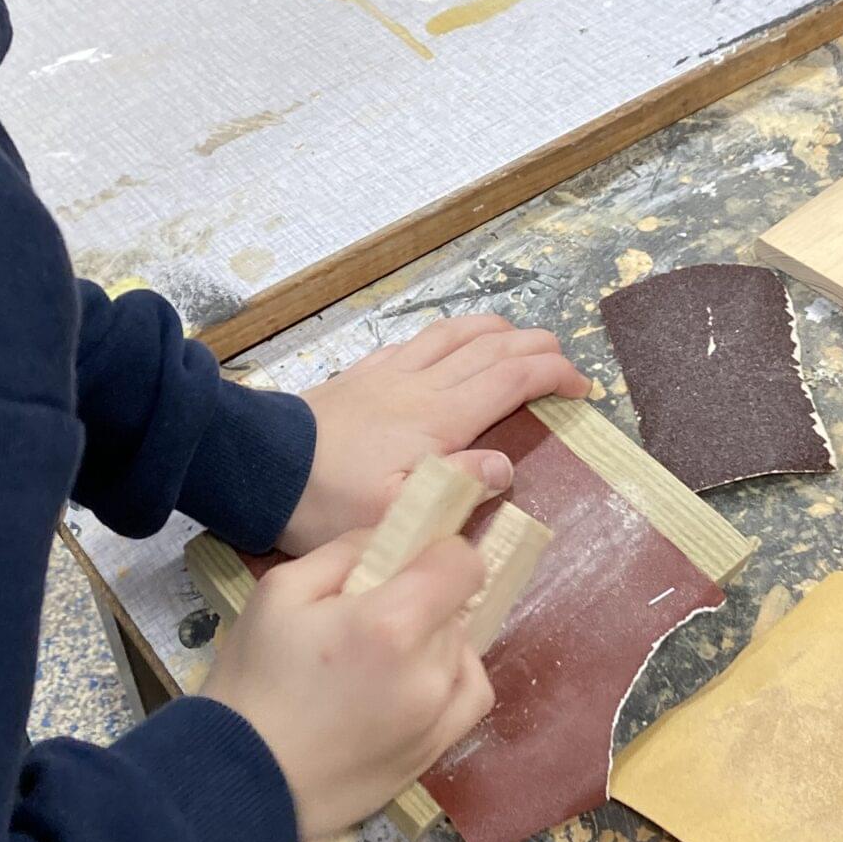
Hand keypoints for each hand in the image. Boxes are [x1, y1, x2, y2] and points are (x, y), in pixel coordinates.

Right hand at [203, 530, 493, 838]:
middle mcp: (429, 670)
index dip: (439, 551)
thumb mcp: (280, 590)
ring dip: (435, 636)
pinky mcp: (434, 752)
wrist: (243, 778)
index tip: (407, 560)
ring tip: (382, 651)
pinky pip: (471, 694)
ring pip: (463, 647)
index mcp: (392, 623)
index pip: (462, 564)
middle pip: (457, 606)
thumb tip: (391, 537)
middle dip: (423, 596)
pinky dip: (454, 675)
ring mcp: (437, 717)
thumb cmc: (253, 681)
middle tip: (371, 611)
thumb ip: (345, 551)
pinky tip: (414, 678)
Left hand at [282, 314, 590, 551]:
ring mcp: (390, 373)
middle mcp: (421, 385)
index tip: (582, 387)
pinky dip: (445, 334)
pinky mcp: (361, 374)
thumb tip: (504, 466)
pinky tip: (445, 342)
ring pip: (454, 334)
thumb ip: (456, 485)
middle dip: (536, 346)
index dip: (555, 375)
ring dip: (495, 329)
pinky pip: (414, 340)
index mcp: (440, 418)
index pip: (513, 380)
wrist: (260, 466)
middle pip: (492, 347)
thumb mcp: (397, 512)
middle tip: (564, 358)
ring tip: (517, 336)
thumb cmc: (327, 499)